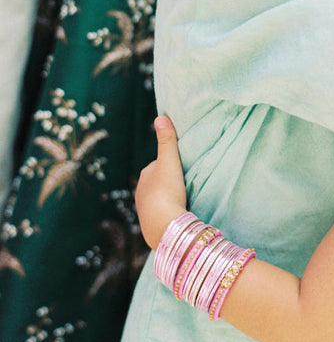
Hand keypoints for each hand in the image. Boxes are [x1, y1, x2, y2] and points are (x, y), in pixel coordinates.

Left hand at [135, 116, 188, 249]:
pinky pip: (160, 214)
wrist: (164, 226)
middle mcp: (140, 192)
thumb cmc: (167, 190)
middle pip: (158, 182)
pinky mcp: (150, 225)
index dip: (171, 165)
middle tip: (185, 184)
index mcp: (144, 175)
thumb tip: (161, 116)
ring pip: (159, 198)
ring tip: (183, 199)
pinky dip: (167, 212)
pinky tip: (177, 213)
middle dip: (169, 182)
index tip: (183, 168)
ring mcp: (144, 210)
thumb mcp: (170, 162)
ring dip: (168, 198)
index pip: (159, 165)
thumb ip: (167, 140)